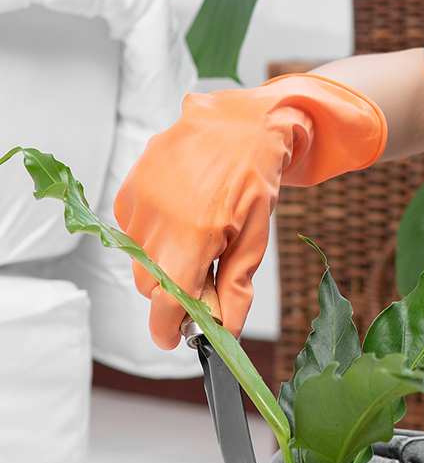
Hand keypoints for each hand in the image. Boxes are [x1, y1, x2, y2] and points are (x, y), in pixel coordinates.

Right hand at [114, 75, 385, 346]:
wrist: (242, 122)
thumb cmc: (255, 178)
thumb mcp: (254, 238)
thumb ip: (236, 289)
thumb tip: (225, 332)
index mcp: (195, 234)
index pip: (166, 303)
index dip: (167, 329)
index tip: (175, 339)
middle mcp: (159, 217)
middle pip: (150, 284)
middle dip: (172, 290)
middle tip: (203, 273)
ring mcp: (140, 198)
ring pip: (139, 257)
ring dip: (162, 258)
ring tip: (196, 229)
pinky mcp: (130, 184)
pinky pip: (131, 228)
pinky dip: (152, 231)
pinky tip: (180, 210)